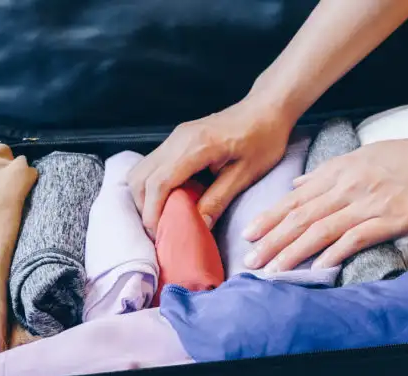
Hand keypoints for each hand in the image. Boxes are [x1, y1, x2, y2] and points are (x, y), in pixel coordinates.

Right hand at [129, 99, 298, 235]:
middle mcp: (178, 139)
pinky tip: (169, 199)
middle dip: (144, 207)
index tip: (159, 234)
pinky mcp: (177, 138)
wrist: (266, 108)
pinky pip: (152, 164)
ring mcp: (175, 136)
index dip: (154, 212)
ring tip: (162, 217)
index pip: (159, 183)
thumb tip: (199, 226)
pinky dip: (152, 185)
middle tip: (160, 230)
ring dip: (145, 196)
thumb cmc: (263, 138)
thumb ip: (220, 199)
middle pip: (141, 177)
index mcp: (197, 146)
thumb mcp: (247, 173)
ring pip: (141, 170)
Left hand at [241, 120, 407, 271]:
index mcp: (341, 170)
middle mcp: (348, 187)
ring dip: (293, 251)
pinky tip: (316, 267)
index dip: (271, 217)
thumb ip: (328, 172)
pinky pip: (354, 238)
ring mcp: (367, 204)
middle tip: (250, 259)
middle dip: (272, 239)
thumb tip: (298, 184)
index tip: (250, 233)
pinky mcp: (388, 220)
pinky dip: (333, 253)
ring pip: (321, 230)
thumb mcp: (363, 154)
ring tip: (272, 270)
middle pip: (302, 216)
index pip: (297, 197)